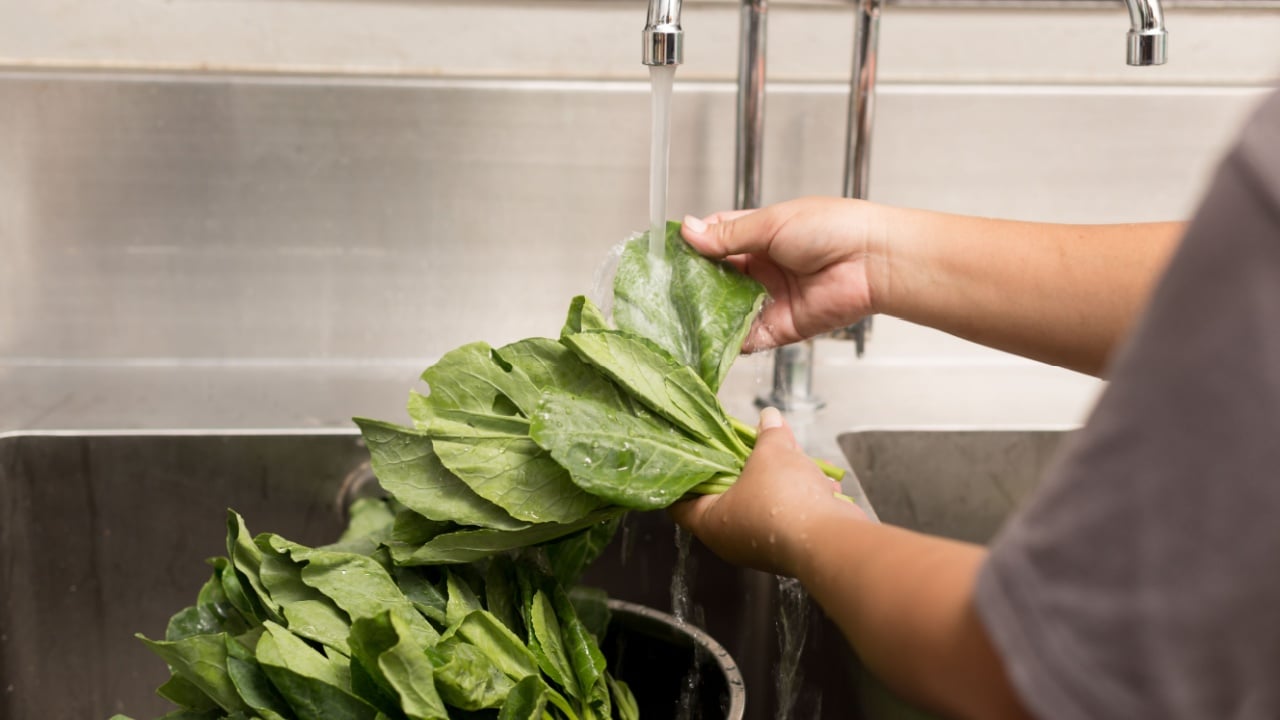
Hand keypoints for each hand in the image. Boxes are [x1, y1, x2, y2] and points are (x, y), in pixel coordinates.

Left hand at [668, 407, 865, 576]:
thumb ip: (767, 435)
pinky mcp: (789, 546)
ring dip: (780, 478)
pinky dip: (801, 496)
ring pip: (762, 502)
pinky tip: (819, 478)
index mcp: (710, 522)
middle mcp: (730, 540)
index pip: (679, 503)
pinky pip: (787, 515)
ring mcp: (760, 546)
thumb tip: (768, 417)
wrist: (828, 540)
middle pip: (728, 495)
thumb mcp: (771, 454)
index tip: (691, 457)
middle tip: (752, 444)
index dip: (684, 478)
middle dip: (744, 467)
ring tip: (794, 455)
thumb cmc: (782, 498)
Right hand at [681, 197, 882, 351]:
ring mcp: (769, 298)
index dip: (692, 246)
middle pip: (716, 279)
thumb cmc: (832, 228)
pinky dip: (729, 340)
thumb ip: (728, 234)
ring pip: (727, 310)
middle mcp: (761, 268)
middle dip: (693, 285)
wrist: (872, 261)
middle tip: (664, 289)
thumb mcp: (771, 224)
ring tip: (679, 316)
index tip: (666, 253)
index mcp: (759, 236)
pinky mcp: (780, 327)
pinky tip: (709, 338)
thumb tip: (688, 230)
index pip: (716, 240)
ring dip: (707, 314)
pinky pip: (748, 337)